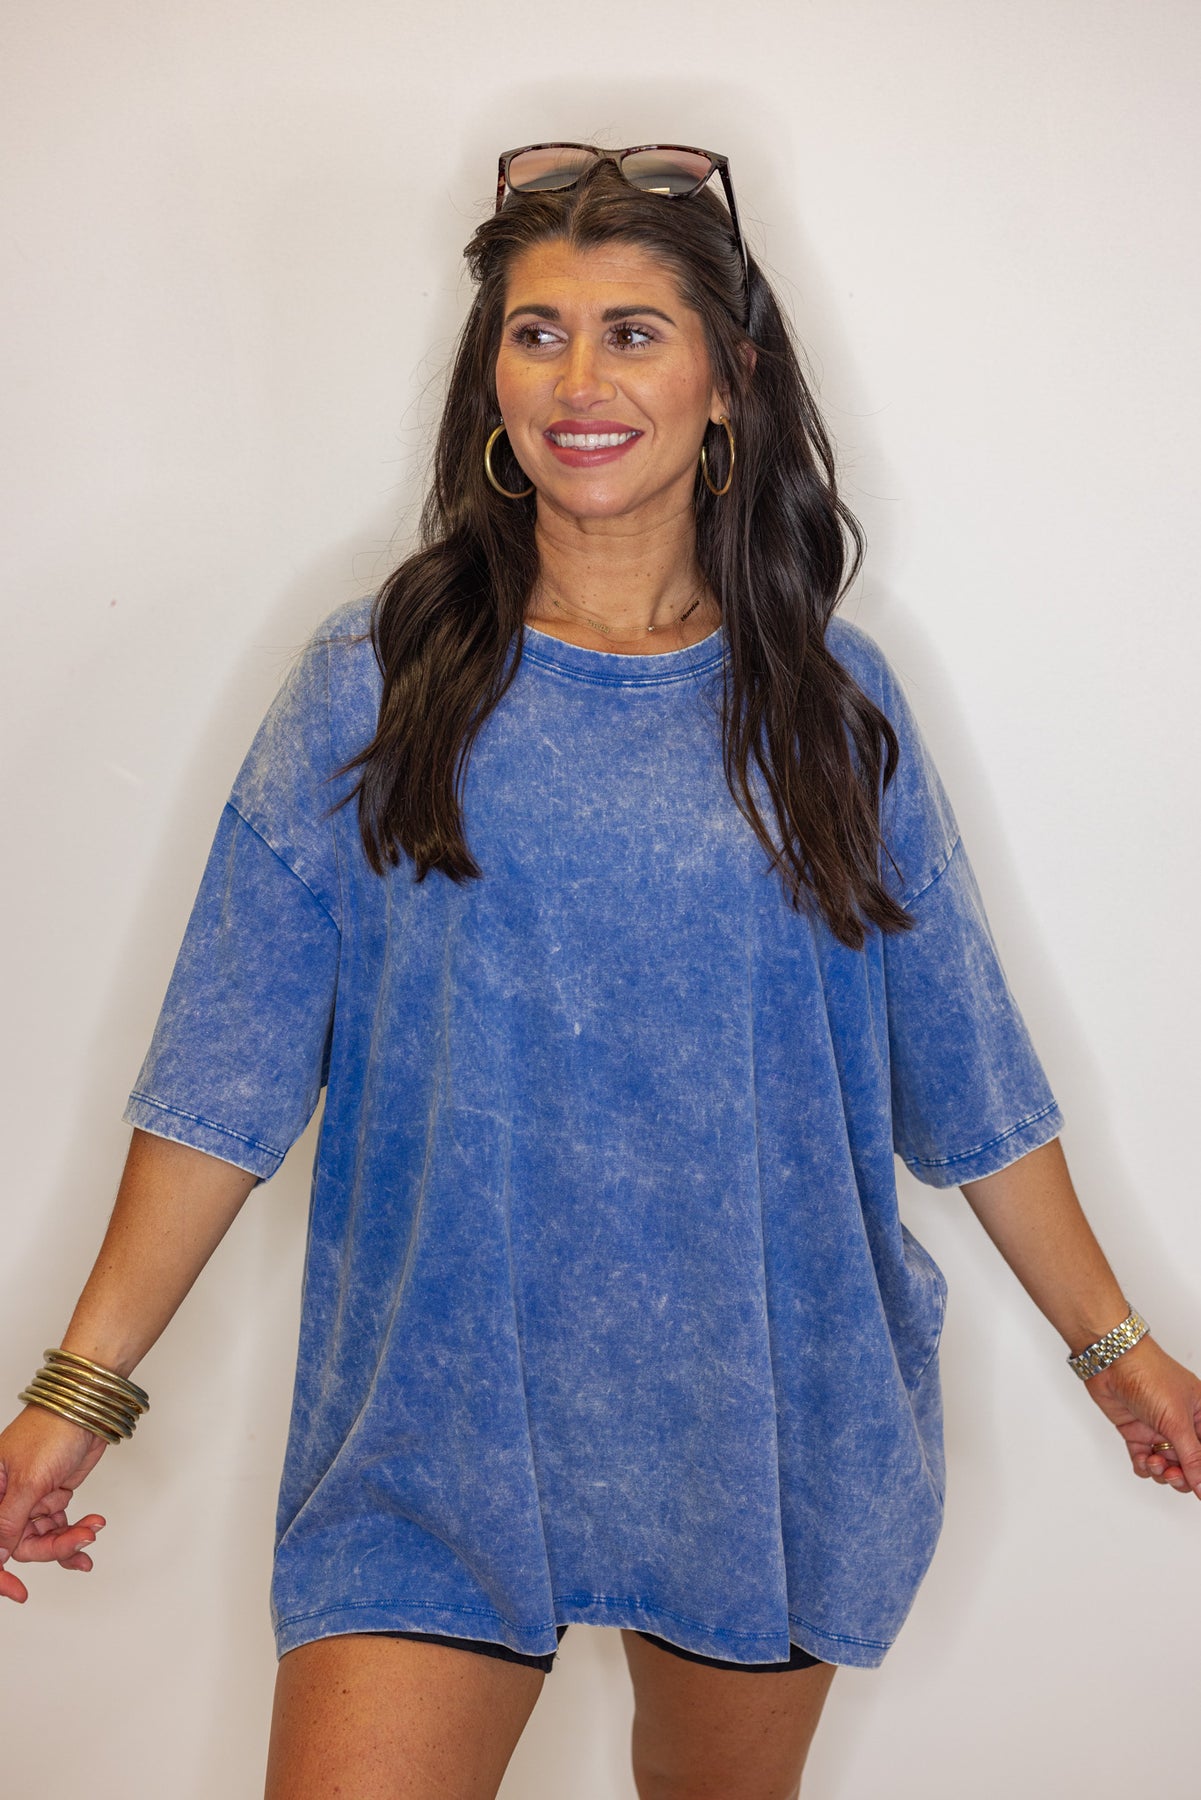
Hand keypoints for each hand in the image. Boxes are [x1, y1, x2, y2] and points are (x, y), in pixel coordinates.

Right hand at [0, 1405, 108, 1602]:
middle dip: (51, 1547)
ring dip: (69, 1539)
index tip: (16, 1592)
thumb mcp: (28, 1480)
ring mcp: (30, 1500)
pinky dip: (74, 1534)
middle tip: (79, 1541)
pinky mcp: (52, 1498)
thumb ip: (9, 1522)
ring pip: (42, 1539)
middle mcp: (6, 1499)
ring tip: (91, 1530)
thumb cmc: (52, 1430)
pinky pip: (58, 1528)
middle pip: (19, 1545)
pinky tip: (90, 1534)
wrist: (88, 1407)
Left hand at [1083, 1336, 1200, 1498]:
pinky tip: (1142, 1459)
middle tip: (1173, 1474)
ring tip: (1154, 1462)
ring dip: (1161, 1471)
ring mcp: (1159, 1428)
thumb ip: (1192, 1458)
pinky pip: (1144, 1459)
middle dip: (1182, 1475)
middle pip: (1190, 1464)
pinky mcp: (1136, 1432)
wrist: (1110, 1360)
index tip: (1199, 1487)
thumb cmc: (1149, 1375)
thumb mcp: (1177, 1420)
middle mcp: (1182, 1424)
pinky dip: (1143, 1465)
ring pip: (1167, 1465)